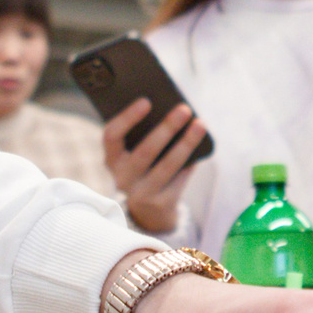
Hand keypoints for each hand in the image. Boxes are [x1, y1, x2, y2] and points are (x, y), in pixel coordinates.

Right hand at [103, 99, 204, 232]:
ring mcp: (140, 194)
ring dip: (186, 143)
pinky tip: (201, 144)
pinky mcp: (160, 204)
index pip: (111, 136)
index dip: (127, 118)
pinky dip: (191, 160)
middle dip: (167, 128)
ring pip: (167, 165)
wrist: (149, 211)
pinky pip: (179, 178)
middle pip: (145, 151)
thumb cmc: (145, 169)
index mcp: (111, 159)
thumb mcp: (135, 154)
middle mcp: (121, 178)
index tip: (146, 101)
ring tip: (200, 124)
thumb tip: (173, 111)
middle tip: (184, 109)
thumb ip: (145, 135)